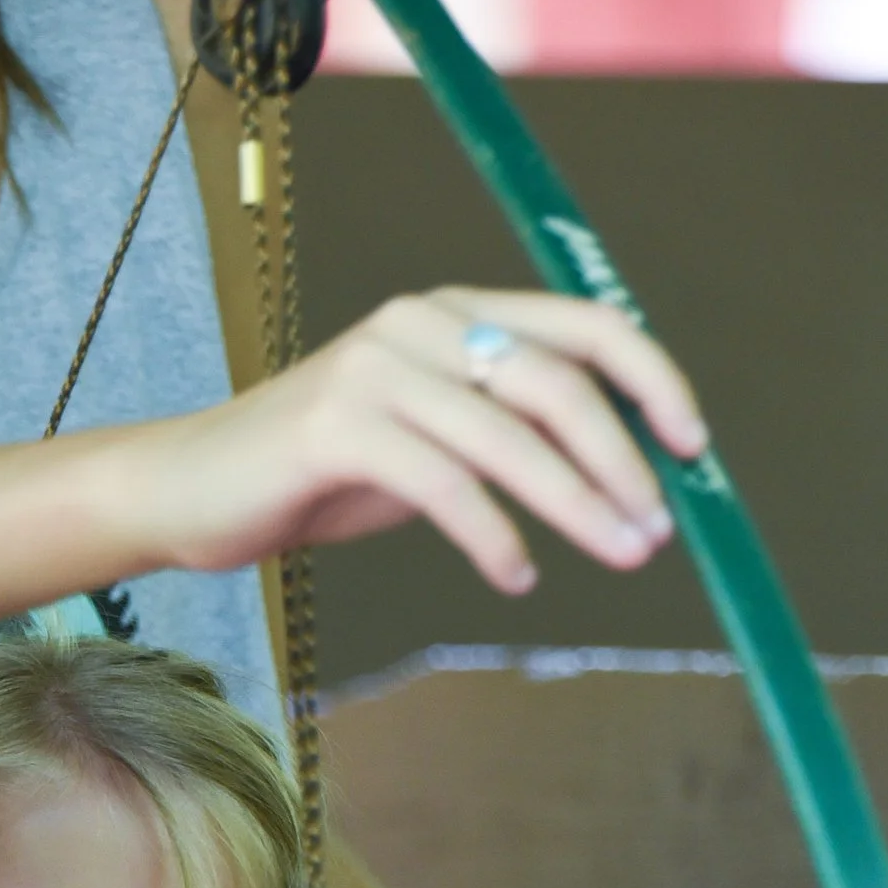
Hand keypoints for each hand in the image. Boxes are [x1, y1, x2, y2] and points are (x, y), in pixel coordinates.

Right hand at [149, 287, 708, 594]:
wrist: (194, 488)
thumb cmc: (322, 473)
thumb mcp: (432, 439)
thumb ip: (509, 434)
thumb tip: (622, 477)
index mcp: (456, 312)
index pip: (585, 326)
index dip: (653, 381)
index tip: (694, 449)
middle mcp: (421, 323)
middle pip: (556, 382)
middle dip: (622, 462)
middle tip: (656, 531)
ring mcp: (376, 369)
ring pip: (508, 435)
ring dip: (578, 504)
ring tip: (619, 555)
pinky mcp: (337, 426)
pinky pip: (443, 483)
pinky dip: (493, 534)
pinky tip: (517, 574)